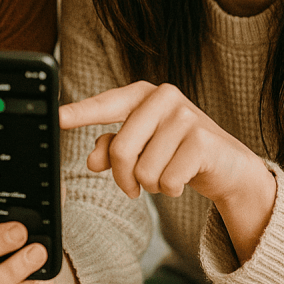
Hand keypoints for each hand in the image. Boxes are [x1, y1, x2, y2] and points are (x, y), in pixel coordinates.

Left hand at [58, 81, 258, 204]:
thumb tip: (92, 159)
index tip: (57, 118)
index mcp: (142, 94)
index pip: (105, 104)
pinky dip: (171, 189)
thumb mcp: (142, 147)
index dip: (80, 113)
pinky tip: (183, 178)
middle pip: (121, 149)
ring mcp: (185, 115)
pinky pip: (167, 181)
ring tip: (165, 175)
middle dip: (124, 178)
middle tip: (133, 187)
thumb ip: (113, 147)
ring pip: (145, 170)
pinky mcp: (202, 139)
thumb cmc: (176, 150)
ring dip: (151, 185)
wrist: (227, 163)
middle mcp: (163, 97)